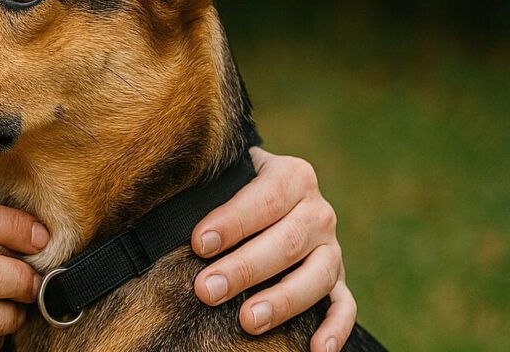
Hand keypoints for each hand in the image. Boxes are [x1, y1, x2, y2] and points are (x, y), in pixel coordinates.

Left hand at [191, 146, 354, 351]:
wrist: (267, 189)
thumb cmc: (232, 187)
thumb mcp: (225, 177)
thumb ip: (208, 189)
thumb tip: (166, 215)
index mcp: (291, 176)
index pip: (265, 198)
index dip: (233, 222)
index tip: (199, 244)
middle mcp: (318, 211)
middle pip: (288, 241)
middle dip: (244, 268)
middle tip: (206, 290)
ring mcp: (331, 248)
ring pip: (318, 275)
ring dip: (283, 301)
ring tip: (247, 321)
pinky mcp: (338, 280)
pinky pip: (344, 306)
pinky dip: (335, 328)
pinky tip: (316, 349)